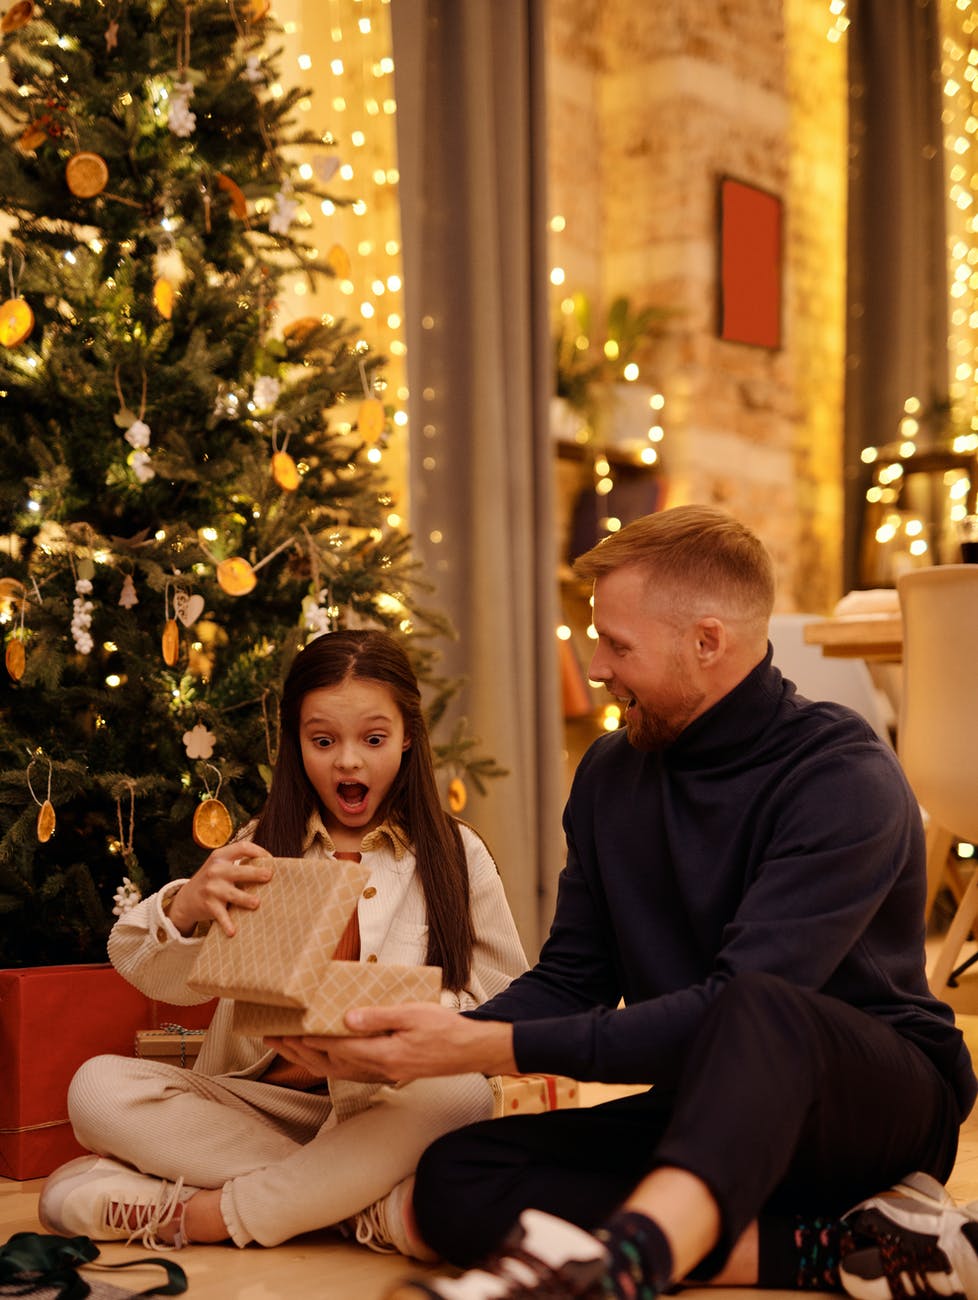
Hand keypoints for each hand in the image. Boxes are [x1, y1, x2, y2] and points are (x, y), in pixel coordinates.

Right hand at [165, 840, 273, 936]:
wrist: (186, 898)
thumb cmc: (213, 880)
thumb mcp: (220, 866)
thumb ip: (238, 864)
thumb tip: (271, 868)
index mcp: (221, 856)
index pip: (242, 847)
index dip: (258, 851)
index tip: (270, 858)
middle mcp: (216, 870)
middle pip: (239, 870)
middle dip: (255, 873)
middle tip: (268, 876)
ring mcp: (211, 888)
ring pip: (232, 894)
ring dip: (245, 899)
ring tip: (256, 903)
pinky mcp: (208, 905)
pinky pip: (220, 915)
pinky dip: (227, 924)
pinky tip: (233, 932)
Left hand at [269, 1003, 516, 1083]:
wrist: (469, 1050)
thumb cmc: (444, 1028)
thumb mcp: (412, 1014)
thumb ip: (378, 1017)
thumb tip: (346, 1018)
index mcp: (383, 1054)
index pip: (337, 1048)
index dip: (310, 1039)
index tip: (286, 1029)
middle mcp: (378, 1069)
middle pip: (328, 1064)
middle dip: (298, 1051)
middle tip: (272, 1038)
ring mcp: (383, 1073)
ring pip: (336, 1069)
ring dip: (310, 1058)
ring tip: (287, 1045)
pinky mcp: (388, 1071)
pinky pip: (350, 1070)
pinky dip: (330, 1062)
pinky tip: (323, 1054)